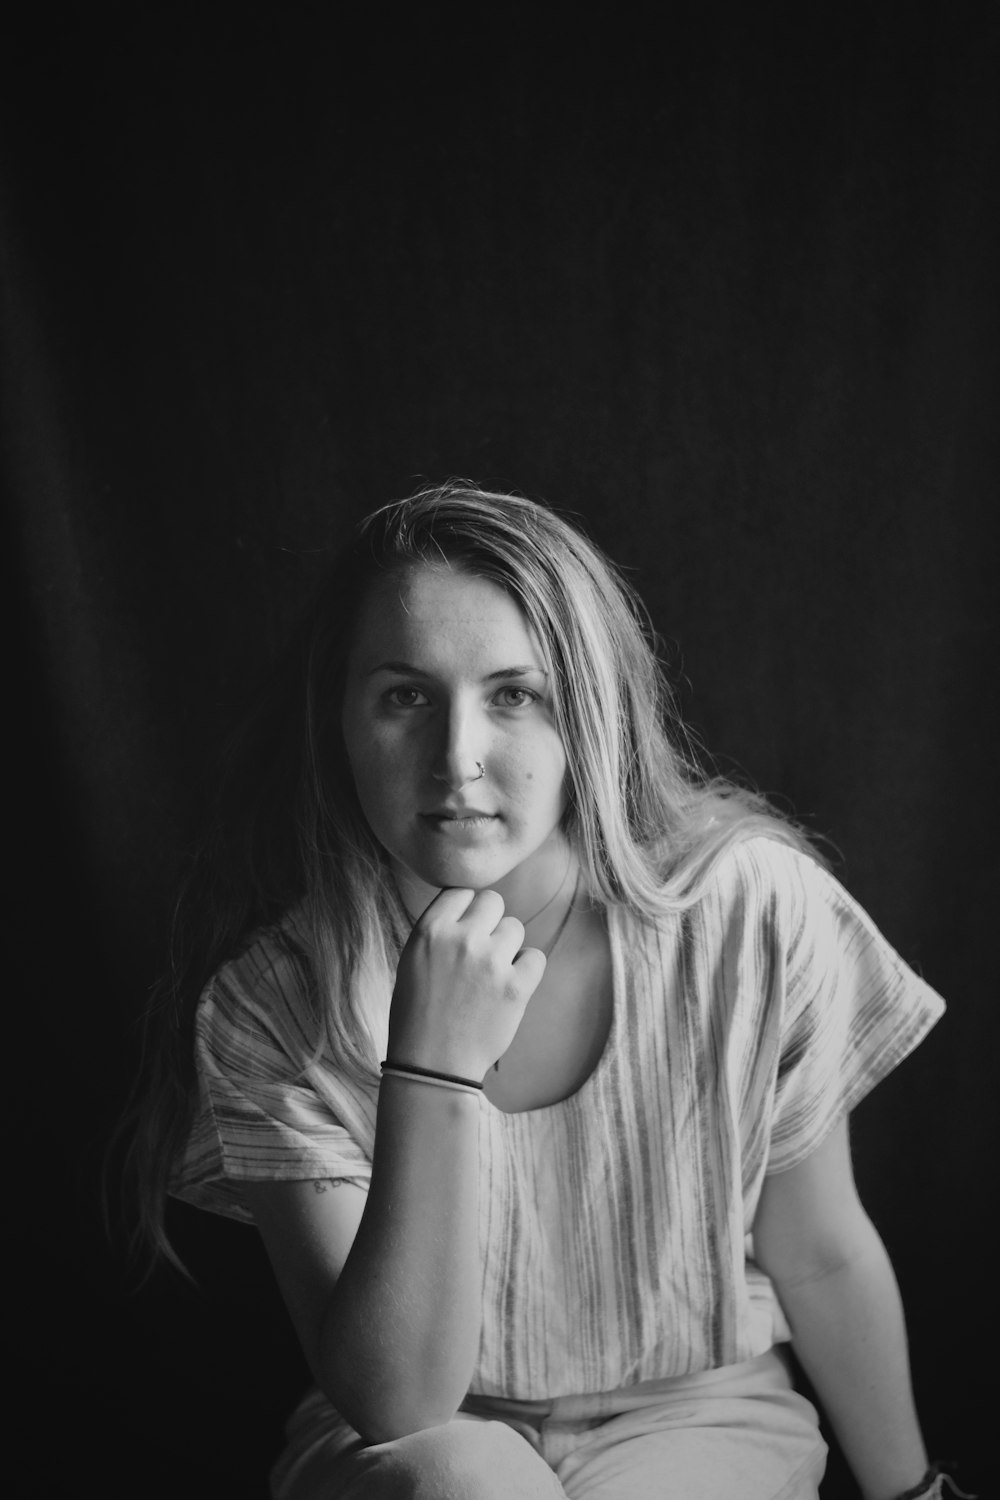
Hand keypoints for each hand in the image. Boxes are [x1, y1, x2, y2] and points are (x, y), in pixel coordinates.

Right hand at [387, 888, 545, 1078]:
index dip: (466, 909)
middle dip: (489, 921)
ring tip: (490, 974)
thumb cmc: (417, 1014)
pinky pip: (536, 957)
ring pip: (515, 927)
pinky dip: (527, 969)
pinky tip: (509, 985)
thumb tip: (471, 909)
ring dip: (507, 946)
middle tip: (481, 949)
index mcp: (430, 931)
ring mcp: (491, 962)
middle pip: (493, 901)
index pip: (462, 891)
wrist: (431, 1065)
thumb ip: (440, 931)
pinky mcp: (516, 987)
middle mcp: (462, 940)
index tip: (464, 929)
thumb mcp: (412, 961)